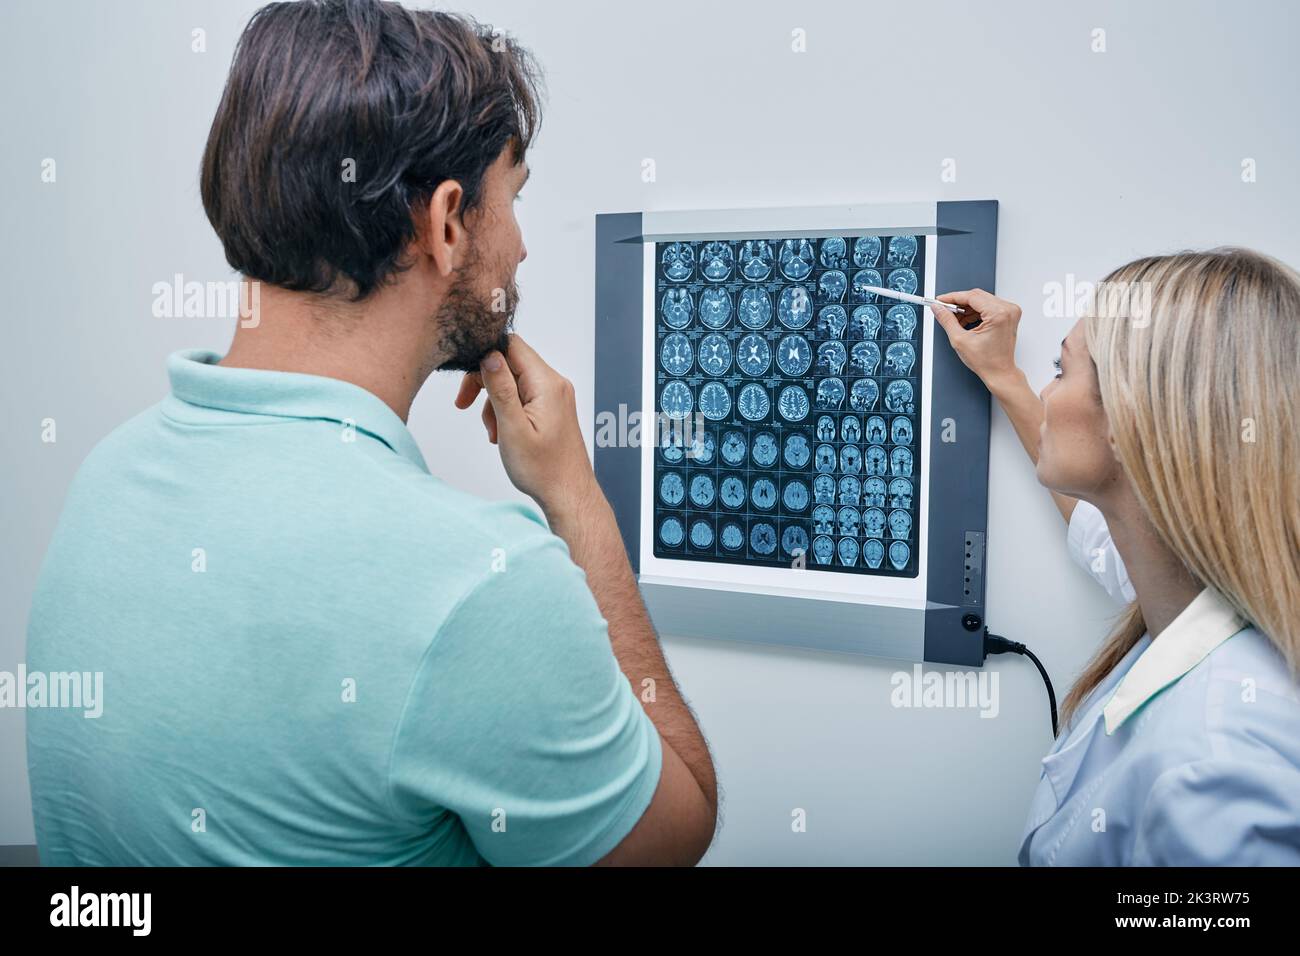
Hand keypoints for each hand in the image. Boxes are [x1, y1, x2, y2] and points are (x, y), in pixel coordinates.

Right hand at [454, 334, 600, 519]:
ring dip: (494, 401)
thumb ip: (500, 389)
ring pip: (513, 381)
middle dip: (485, 383)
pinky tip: (503, 433)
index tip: (468, 383)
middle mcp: (554, 384)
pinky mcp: (551, 407)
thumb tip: (489, 355)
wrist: (568, 494)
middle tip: (466, 406)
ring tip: (494, 432)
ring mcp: (554, 395)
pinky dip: (507, 410)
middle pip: (510, 362)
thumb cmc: (544, 469)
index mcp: (547, 384)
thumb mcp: (513, 428)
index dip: (484, 356)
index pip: (511, 345)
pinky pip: (522, 395)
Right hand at [929, 289, 1023, 391]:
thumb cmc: (986, 362)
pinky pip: (988, 306)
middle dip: (959, 302)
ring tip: (955, 320)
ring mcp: (1010, 312)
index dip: (952, 297)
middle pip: (977, 296)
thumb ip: (947, 320)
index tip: (940, 300)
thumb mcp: (960, 340)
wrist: (999, 372)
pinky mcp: (1008, 315)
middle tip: (944, 309)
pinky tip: (966, 321)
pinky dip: (975, 312)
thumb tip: (938, 309)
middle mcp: (1007, 310)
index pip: (971, 297)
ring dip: (966, 308)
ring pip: (982, 300)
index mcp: (998, 314)